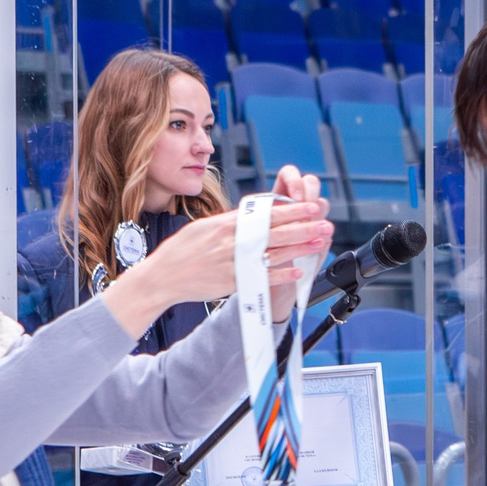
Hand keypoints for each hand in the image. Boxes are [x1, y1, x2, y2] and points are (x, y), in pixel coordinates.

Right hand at [96, 171, 329, 337]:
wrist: (162, 277)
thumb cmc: (182, 252)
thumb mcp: (204, 228)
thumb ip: (230, 223)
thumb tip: (252, 215)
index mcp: (226, 223)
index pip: (264, 213)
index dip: (290, 209)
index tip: (309, 204)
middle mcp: (231, 240)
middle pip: (274, 230)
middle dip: (303, 225)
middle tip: (324, 220)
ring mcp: (232, 261)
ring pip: (272, 252)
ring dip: (299, 247)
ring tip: (319, 242)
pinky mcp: (230, 281)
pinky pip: (261, 277)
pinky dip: (280, 275)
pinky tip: (297, 271)